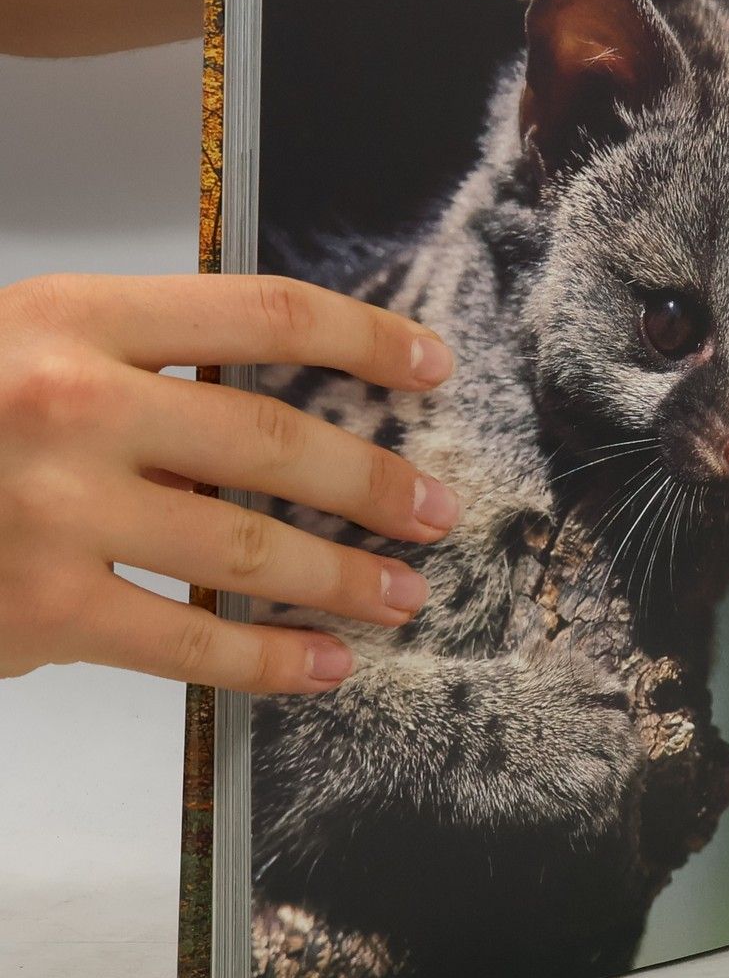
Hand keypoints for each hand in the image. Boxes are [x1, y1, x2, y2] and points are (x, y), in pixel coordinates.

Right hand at [0, 273, 461, 693]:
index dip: (364, 339)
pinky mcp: (40, 609)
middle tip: (437, 511)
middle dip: (376, 482)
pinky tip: (325, 664)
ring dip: (346, 577)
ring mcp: (54, 510)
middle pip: (275, 440)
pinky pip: (189, 640)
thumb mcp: (21, 350)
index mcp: (71, 317)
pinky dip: (272, 659)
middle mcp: (70, 404)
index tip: (430, 368)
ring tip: (402, 594)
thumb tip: (283, 412)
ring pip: (250, 547)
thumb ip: (138, 366)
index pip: (260, 313)